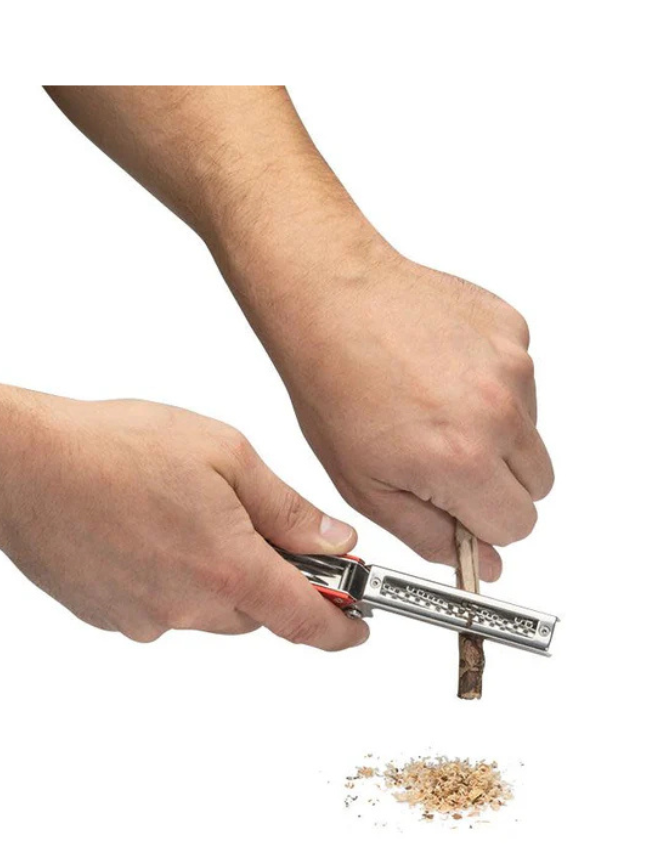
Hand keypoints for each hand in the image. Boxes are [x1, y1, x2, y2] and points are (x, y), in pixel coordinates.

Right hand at [0, 396, 368, 648]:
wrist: (20, 468)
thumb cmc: (116, 448)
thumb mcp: (223, 455)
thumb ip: (287, 508)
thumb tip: (335, 543)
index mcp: (229, 569)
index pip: (306, 622)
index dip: (340, 630)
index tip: (357, 629)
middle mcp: (189, 609)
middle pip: (253, 612)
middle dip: (262, 578)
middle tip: (242, 522)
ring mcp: (144, 619)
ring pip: (203, 609)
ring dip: (208, 575)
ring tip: (171, 512)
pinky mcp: (107, 618)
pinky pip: (157, 607)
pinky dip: (163, 577)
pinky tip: (137, 530)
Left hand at [239, 246, 552, 579]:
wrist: (329, 301)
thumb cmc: (333, 386)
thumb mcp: (363, 484)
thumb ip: (429, 532)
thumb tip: (479, 564)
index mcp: (463, 458)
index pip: (517, 526)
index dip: (481, 525)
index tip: (456, 509)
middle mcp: (499, 411)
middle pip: (536, 484)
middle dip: (494, 485)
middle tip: (439, 459)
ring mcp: (512, 365)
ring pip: (531, 432)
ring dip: (494, 434)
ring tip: (431, 410)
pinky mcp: (512, 329)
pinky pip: (521, 381)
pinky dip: (490, 385)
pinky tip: (438, 374)